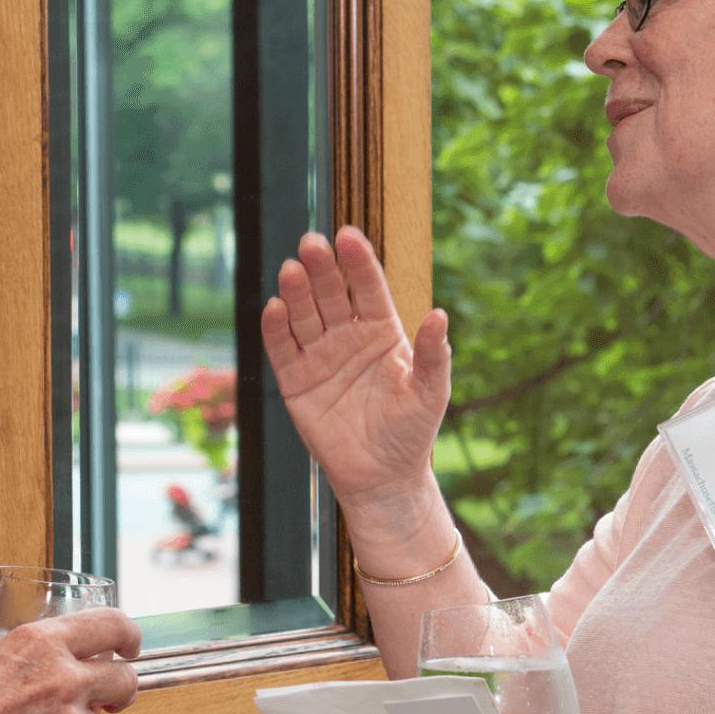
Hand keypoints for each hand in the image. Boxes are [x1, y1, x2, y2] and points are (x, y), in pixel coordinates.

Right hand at [261, 227, 450, 507]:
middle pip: (330, 293)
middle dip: (321, 268)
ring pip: (303, 315)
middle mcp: (347, 335)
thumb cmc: (412, 432)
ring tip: (292, 270)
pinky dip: (275, 328)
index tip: (348, 236)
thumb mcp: (431, 393)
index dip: (358, 262)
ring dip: (296, 291)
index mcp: (381, 330)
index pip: (367, 287)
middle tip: (311, 244)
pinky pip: (282, 348)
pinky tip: (274, 307)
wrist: (382, 477)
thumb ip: (433, 355)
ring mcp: (319, 356)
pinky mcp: (294, 380)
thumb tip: (440, 315)